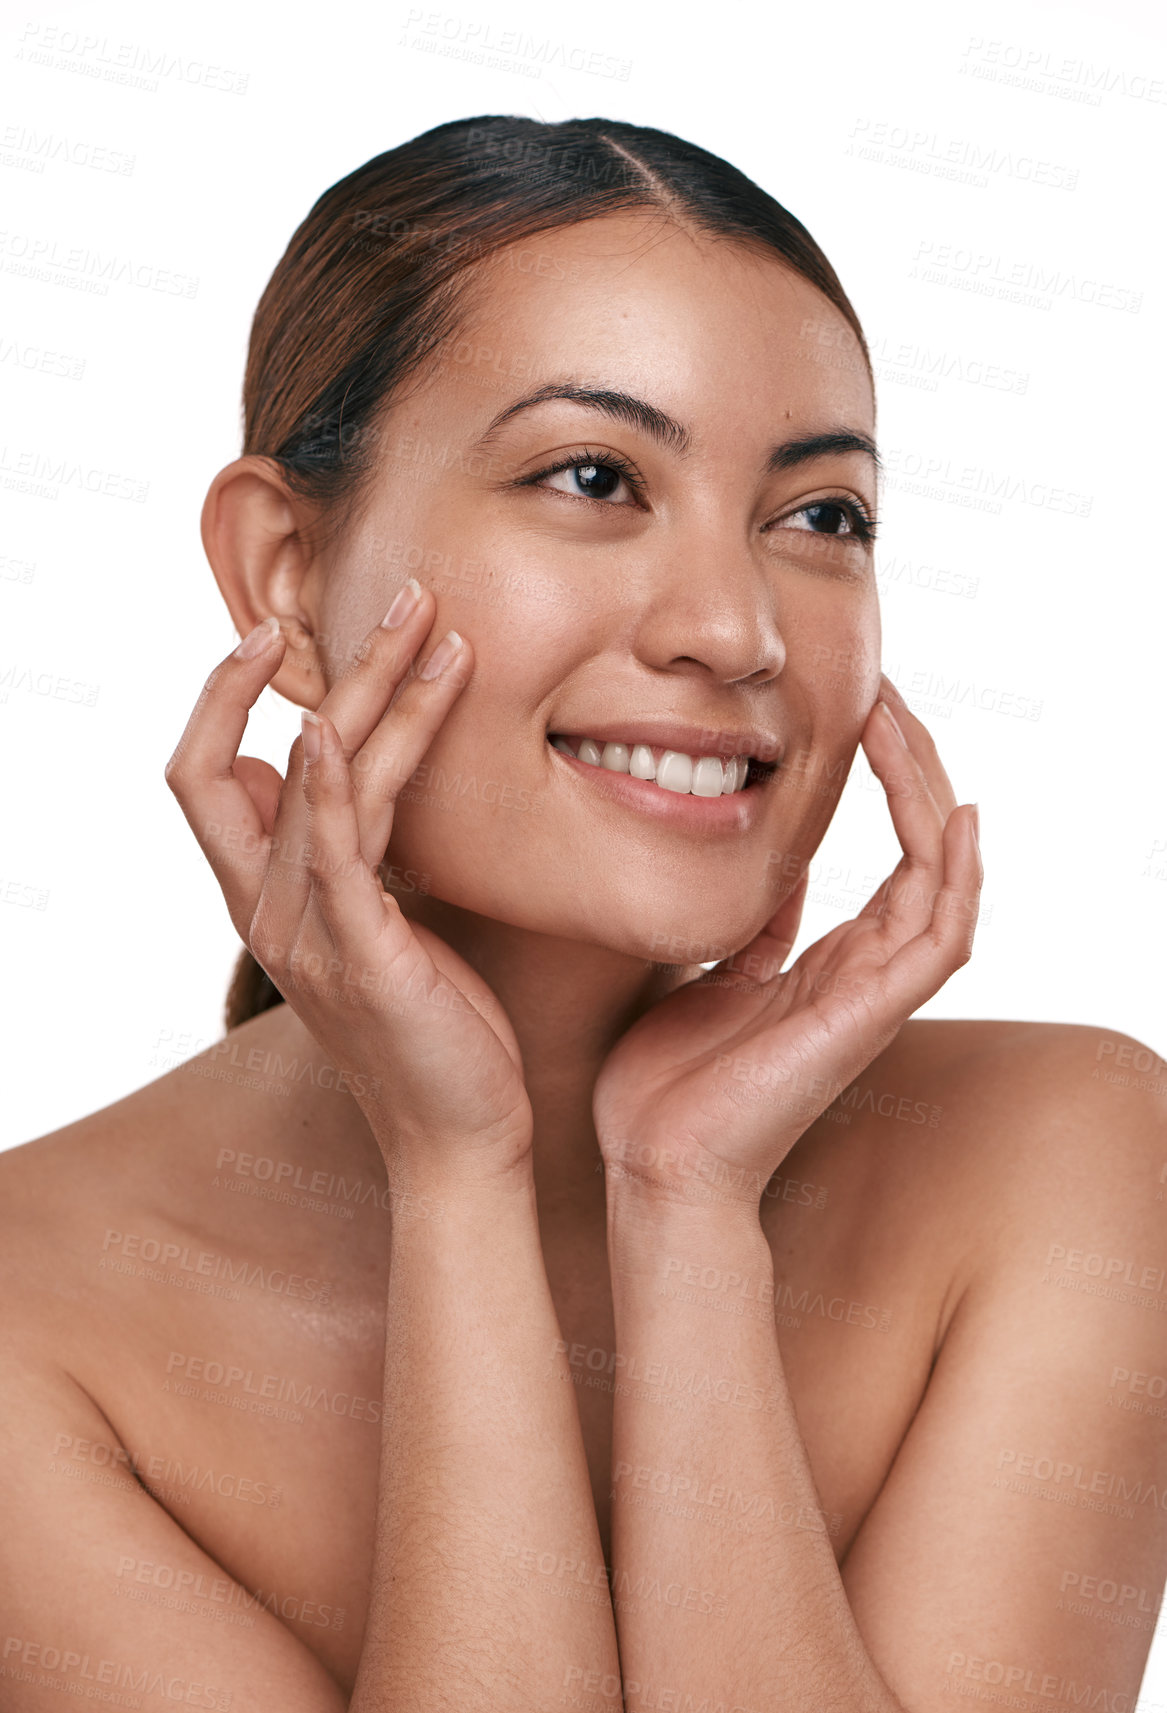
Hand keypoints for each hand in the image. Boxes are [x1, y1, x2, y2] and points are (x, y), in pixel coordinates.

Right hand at [164, 586, 533, 1181]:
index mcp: (267, 897)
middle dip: (333, 666)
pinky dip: (324, 787)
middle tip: (405, 592)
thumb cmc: (435, 1025)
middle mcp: (267, 910)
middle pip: (261, 756)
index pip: (202, 773)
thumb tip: (327, 774)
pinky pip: (331, 855)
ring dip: (373, 696)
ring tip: (436, 628)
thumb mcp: (381, 921)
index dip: (223, 696)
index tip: (280, 631)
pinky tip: (327, 729)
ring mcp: (305, 935)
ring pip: (315, 786)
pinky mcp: (358, 957)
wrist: (459, 1134)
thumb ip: (351, 851)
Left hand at [592, 676, 981, 1211]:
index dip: (890, 781)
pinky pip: (940, 940)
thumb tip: (769, 876)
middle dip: (914, 768)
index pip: (894, 856)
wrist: (652, 1165)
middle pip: (927, 854)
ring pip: (944, 882)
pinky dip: (957, 877)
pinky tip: (954, 814)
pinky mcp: (866, 1019)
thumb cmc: (670, 1084)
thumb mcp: (707, 977)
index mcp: (832, 964)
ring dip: (932, 797)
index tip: (864, 709)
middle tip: (888, 693)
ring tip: (903, 723)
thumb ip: (752, 930)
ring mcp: (873, 997)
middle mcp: (865, 974)